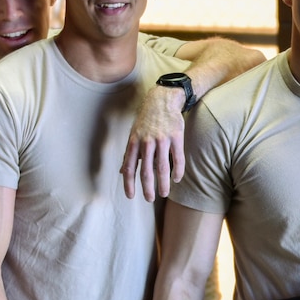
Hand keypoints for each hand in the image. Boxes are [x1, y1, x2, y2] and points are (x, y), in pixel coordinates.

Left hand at [120, 82, 188, 199]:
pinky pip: (178, 159)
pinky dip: (177, 171)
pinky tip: (176, 179)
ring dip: (163, 183)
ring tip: (164, 193)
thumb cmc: (146, 120)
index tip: (130, 196)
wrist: (162, 100)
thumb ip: (129, 154)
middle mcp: (146, 142)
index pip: (129, 167)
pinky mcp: (176, 137)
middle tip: (150, 199)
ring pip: (162, 168)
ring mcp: (162, 140)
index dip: (128, 184)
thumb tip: (121, 171)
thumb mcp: (133, 135)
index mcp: (134, 142)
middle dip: (147, 188)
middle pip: (146, 171)